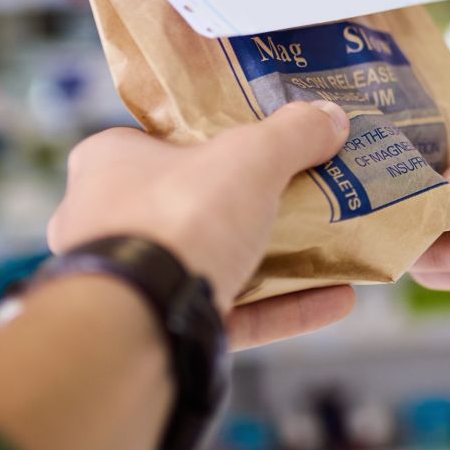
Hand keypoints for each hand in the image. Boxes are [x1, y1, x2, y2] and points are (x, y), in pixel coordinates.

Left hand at [48, 101, 356, 349]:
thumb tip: (330, 118)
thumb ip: (293, 134)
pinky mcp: (164, 331)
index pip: (166, 138)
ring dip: (285, 260)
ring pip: (218, 262)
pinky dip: (286, 308)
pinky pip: (235, 313)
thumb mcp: (250, 158)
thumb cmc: (176, 218)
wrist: (138, 326)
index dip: (219, 136)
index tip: (268, 138)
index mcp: (110, 162)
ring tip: (337, 245)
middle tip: (312, 190)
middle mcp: (112, 221)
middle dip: (260, 202)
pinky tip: (338, 299)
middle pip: (200, 203)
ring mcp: (138, 282)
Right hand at [409, 106, 449, 290]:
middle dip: (437, 248)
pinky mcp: (441, 249)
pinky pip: (441, 274)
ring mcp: (422, 221)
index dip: (395, 192)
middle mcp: (407, 184)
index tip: (434, 212)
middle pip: (397, 224)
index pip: (387, 166)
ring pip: (417, 258)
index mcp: (417, 141)